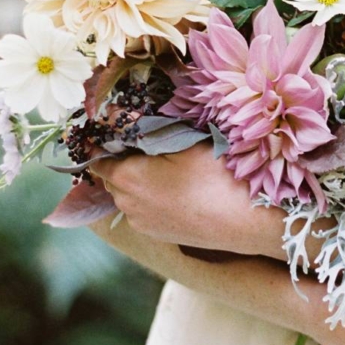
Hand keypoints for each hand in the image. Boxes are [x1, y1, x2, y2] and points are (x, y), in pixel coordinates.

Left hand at [88, 145, 288, 257]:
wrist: (246, 221)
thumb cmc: (215, 175)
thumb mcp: (182, 140)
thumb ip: (142, 126)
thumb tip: (110, 111)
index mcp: (126, 177)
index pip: (97, 156)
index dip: (106, 140)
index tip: (120, 128)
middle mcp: (126, 203)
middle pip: (112, 175)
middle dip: (124, 159)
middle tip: (150, 144)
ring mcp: (141, 222)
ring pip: (128, 193)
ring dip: (137, 179)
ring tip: (167, 167)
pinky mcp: (157, 233)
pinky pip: (142, 209)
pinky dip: (150, 197)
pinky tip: (176, 188)